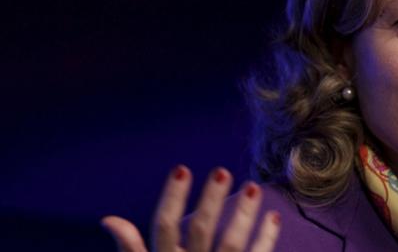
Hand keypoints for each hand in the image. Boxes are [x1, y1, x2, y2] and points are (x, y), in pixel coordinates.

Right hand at [101, 165, 280, 251]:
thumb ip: (131, 249)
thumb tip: (108, 219)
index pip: (163, 226)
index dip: (172, 197)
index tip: (182, 168)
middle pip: (200, 230)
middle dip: (211, 200)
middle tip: (223, 171)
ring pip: (231, 244)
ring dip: (243, 215)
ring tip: (254, 186)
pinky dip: (266, 239)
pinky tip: (274, 216)